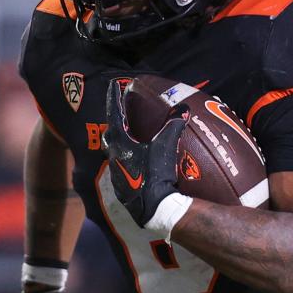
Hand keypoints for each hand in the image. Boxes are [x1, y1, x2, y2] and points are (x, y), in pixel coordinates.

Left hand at [103, 79, 185, 226]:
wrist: (154, 207)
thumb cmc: (157, 174)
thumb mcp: (166, 146)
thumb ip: (174, 125)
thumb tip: (184, 107)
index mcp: (121, 143)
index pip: (114, 114)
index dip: (114, 98)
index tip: (113, 85)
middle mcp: (114, 157)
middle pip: (109, 135)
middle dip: (113, 124)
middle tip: (119, 116)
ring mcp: (117, 174)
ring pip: (113, 153)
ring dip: (119, 144)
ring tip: (129, 140)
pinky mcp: (123, 188)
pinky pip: (121, 169)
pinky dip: (126, 162)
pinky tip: (136, 165)